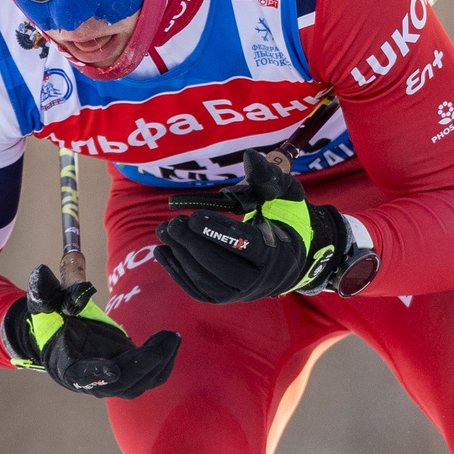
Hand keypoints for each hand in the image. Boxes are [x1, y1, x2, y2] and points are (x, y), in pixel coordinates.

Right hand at [4, 264, 180, 398]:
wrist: (60, 337)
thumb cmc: (51, 319)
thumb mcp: (45, 303)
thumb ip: (44, 291)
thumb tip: (41, 272)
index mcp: (68, 365)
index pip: (80, 374)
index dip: (95, 374)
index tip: (111, 370)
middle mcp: (92, 381)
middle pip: (120, 382)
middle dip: (143, 364)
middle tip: (161, 345)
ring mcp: (112, 380)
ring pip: (140, 382)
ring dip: (159, 363)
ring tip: (172, 337)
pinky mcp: (128, 372)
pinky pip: (150, 375)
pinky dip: (164, 361)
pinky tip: (170, 340)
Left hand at [154, 150, 352, 303]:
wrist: (291, 257)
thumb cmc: (285, 218)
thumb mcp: (283, 194)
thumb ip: (266, 176)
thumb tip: (248, 156)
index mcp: (276, 253)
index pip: (245, 245)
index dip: (218, 233)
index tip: (193, 217)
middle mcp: (259, 280)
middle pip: (222, 267)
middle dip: (194, 245)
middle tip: (173, 223)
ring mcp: (240, 293)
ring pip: (207, 281)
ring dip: (181, 257)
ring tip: (164, 231)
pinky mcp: (224, 297)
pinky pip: (198, 290)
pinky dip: (177, 272)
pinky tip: (162, 251)